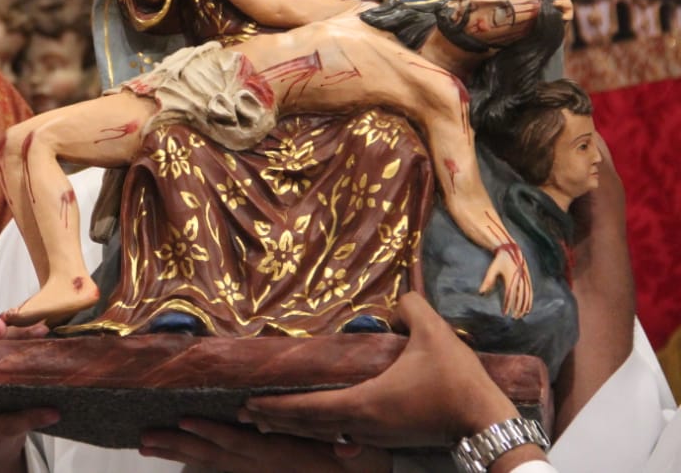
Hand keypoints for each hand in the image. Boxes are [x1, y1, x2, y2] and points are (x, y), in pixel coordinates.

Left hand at [139, 419, 390, 471]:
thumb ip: (343, 446)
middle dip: (178, 446)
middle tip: (144, 438)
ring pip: (212, 464)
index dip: (212, 433)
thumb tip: (332, 438)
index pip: (242, 445)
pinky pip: (221, 469)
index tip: (184, 421)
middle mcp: (264, 469)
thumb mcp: (359, 453)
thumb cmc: (363, 464)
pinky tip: (177, 453)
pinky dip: (197, 459)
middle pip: (215, 457)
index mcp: (283, 457)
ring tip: (147, 445)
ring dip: (178, 454)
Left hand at [241, 292, 521, 448]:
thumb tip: (398, 296)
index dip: (278, 406)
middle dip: (276, 420)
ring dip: (297, 428)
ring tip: (271, 423)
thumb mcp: (433, 333)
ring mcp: (378, 436)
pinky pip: (345, 437)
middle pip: (310, 426)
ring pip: (327, 435)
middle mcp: (364, 424)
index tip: (252, 403)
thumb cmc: (457, 381)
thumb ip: (411, 307)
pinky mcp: (391, 440)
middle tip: (248, 414)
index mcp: (364, 402)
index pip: (309, 407)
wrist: (488, 423)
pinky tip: (322, 432)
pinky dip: (323, 433)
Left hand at [480, 243, 532, 317]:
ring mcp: (525, 279)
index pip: (509, 296)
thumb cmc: (499, 260)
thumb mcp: (492, 269)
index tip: (505, 314)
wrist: (511, 250)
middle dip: (517, 309)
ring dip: (524, 307)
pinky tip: (528, 309)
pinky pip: (530, 292)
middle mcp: (519, 280)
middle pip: (519, 298)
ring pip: (526, 296)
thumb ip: (487, 281)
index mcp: (511, 278)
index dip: (507, 305)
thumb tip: (480, 292)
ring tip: (521, 316)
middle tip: (513, 318)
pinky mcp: (528, 278)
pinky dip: (530, 301)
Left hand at [542, 0, 573, 21]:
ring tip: (554, 3)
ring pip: (566, 4)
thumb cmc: (545, 13)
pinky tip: (562, 18)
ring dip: (560, 3)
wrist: (552, 27)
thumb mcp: (541, 4)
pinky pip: (567, 17)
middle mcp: (564, 0)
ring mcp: (568, 9)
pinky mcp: (568, 18)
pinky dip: (565, 17)